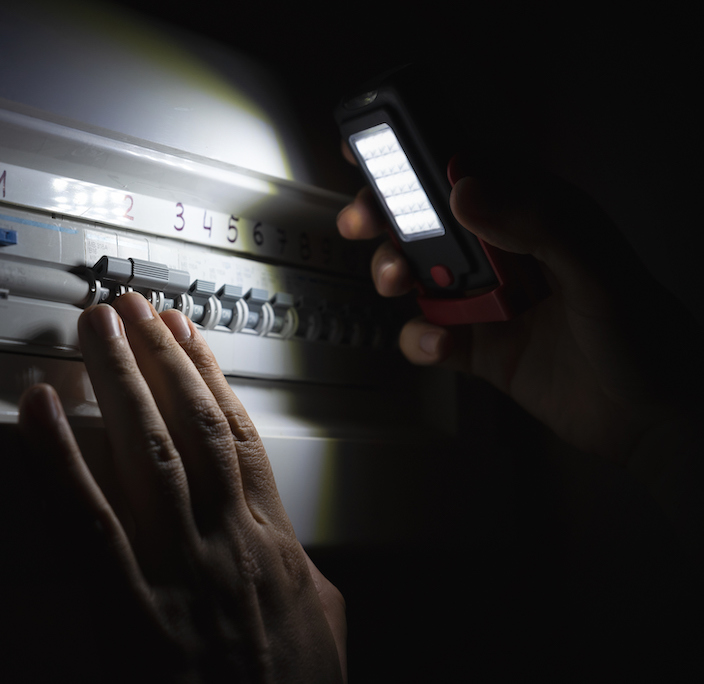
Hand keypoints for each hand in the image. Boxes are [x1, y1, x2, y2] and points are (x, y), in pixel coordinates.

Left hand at [18, 293, 345, 682]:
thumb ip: (305, 576)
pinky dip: (61, 459)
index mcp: (271, 542)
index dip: (210, 375)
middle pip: (190, 425)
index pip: (237, 435)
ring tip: (96, 331)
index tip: (186, 335)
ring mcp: (177, 569)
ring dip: (119, 382)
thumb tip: (293, 550)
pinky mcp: (128, 609)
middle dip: (159, 358)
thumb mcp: (324, 627)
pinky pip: (87, 518)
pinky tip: (41, 414)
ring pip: (147, 450)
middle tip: (130, 309)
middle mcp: (226, 540)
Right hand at [337, 143, 703, 466]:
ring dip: (394, 273)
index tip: (373, 151)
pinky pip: (429, 335)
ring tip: (396, 282)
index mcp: (536, 215)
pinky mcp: (479, 347)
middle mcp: (506, 252)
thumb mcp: (597, 267)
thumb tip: (465, 192)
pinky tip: (440, 344)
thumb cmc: (646, 335)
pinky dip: (421, 339)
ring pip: (418, 274)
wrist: (654, 420)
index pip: (468, 170)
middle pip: (427, 220)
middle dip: (386, 215)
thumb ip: (537, 222)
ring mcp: (488, 300)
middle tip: (363, 221)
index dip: (418, 156)